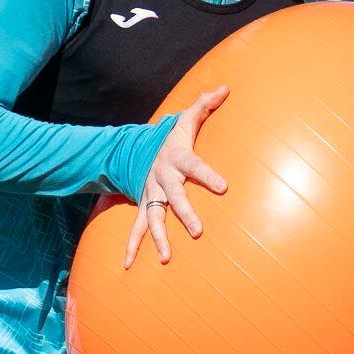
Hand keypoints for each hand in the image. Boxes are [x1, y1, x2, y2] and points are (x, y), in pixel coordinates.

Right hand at [125, 86, 228, 267]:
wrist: (134, 150)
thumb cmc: (171, 139)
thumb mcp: (185, 121)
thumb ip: (204, 105)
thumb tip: (225, 88)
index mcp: (177, 159)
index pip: (195, 166)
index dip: (208, 175)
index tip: (224, 187)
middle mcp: (162, 179)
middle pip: (174, 197)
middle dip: (185, 213)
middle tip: (198, 231)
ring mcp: (150, 194)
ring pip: (153, 217)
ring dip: (159, 238)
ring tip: (166, 258)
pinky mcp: (142, 206)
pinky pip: (136, 228)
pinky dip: (132, 246)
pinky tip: (128, 264)